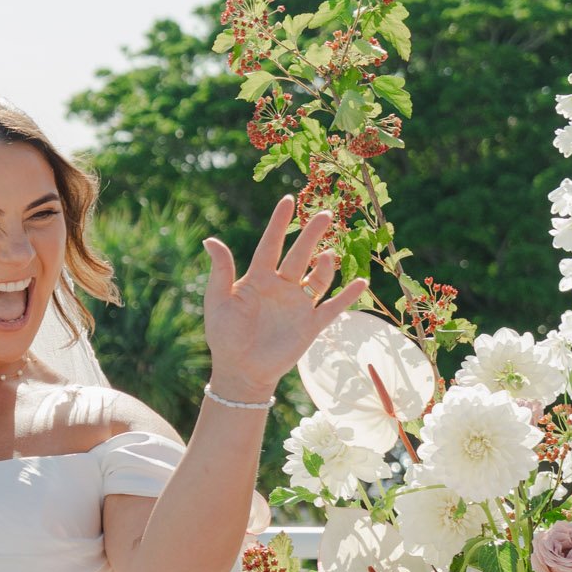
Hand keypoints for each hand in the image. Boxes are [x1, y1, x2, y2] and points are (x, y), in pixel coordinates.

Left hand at [200, 198, 363, 405]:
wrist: (241, 371)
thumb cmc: (225, 335)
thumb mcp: (218, 301)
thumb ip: (221, 271)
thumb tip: (210, 240)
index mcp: (258, 278)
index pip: (270, 244)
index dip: (279, 223)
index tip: (288, 200)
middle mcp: (282, 286)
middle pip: (300, 254)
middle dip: (312, 234)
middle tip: (324, 214)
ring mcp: (298, 304)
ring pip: (318, 277)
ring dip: (325, 265)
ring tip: (325, 256)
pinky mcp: (311, 324)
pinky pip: (333, 307)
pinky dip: (347, 295)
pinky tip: (361, 282)